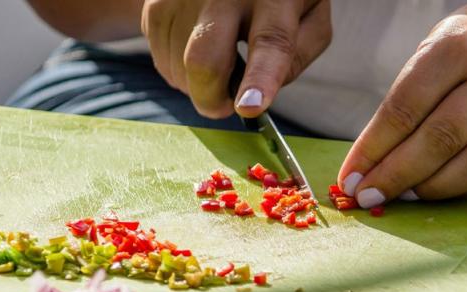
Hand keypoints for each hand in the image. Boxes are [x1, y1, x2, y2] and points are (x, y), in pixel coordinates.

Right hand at [140, 0, 330, 118]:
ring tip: (219, 61)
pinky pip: (161, 60)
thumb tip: (254, 96)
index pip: (270, 42)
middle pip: (204, 60)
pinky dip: (180, 71)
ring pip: (179, 68)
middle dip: (211, 99)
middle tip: (226, 105)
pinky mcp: (156, 4)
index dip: (259, 79)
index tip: (248, 108)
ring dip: (197, 85)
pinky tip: (198, 50)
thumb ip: (297, 57)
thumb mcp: (310, 18)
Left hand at [337, 1, 466, 205]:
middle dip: (396, 175)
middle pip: (440, 139)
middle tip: (369, 197)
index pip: (405, 107)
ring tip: (406, 196)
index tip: (350, 178)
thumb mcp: (438, 52)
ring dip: (433, 188)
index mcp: (460, 45)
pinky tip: (442, 188)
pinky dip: (465, 187)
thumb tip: (368, 164)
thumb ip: (407, 101)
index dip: (373, 149)